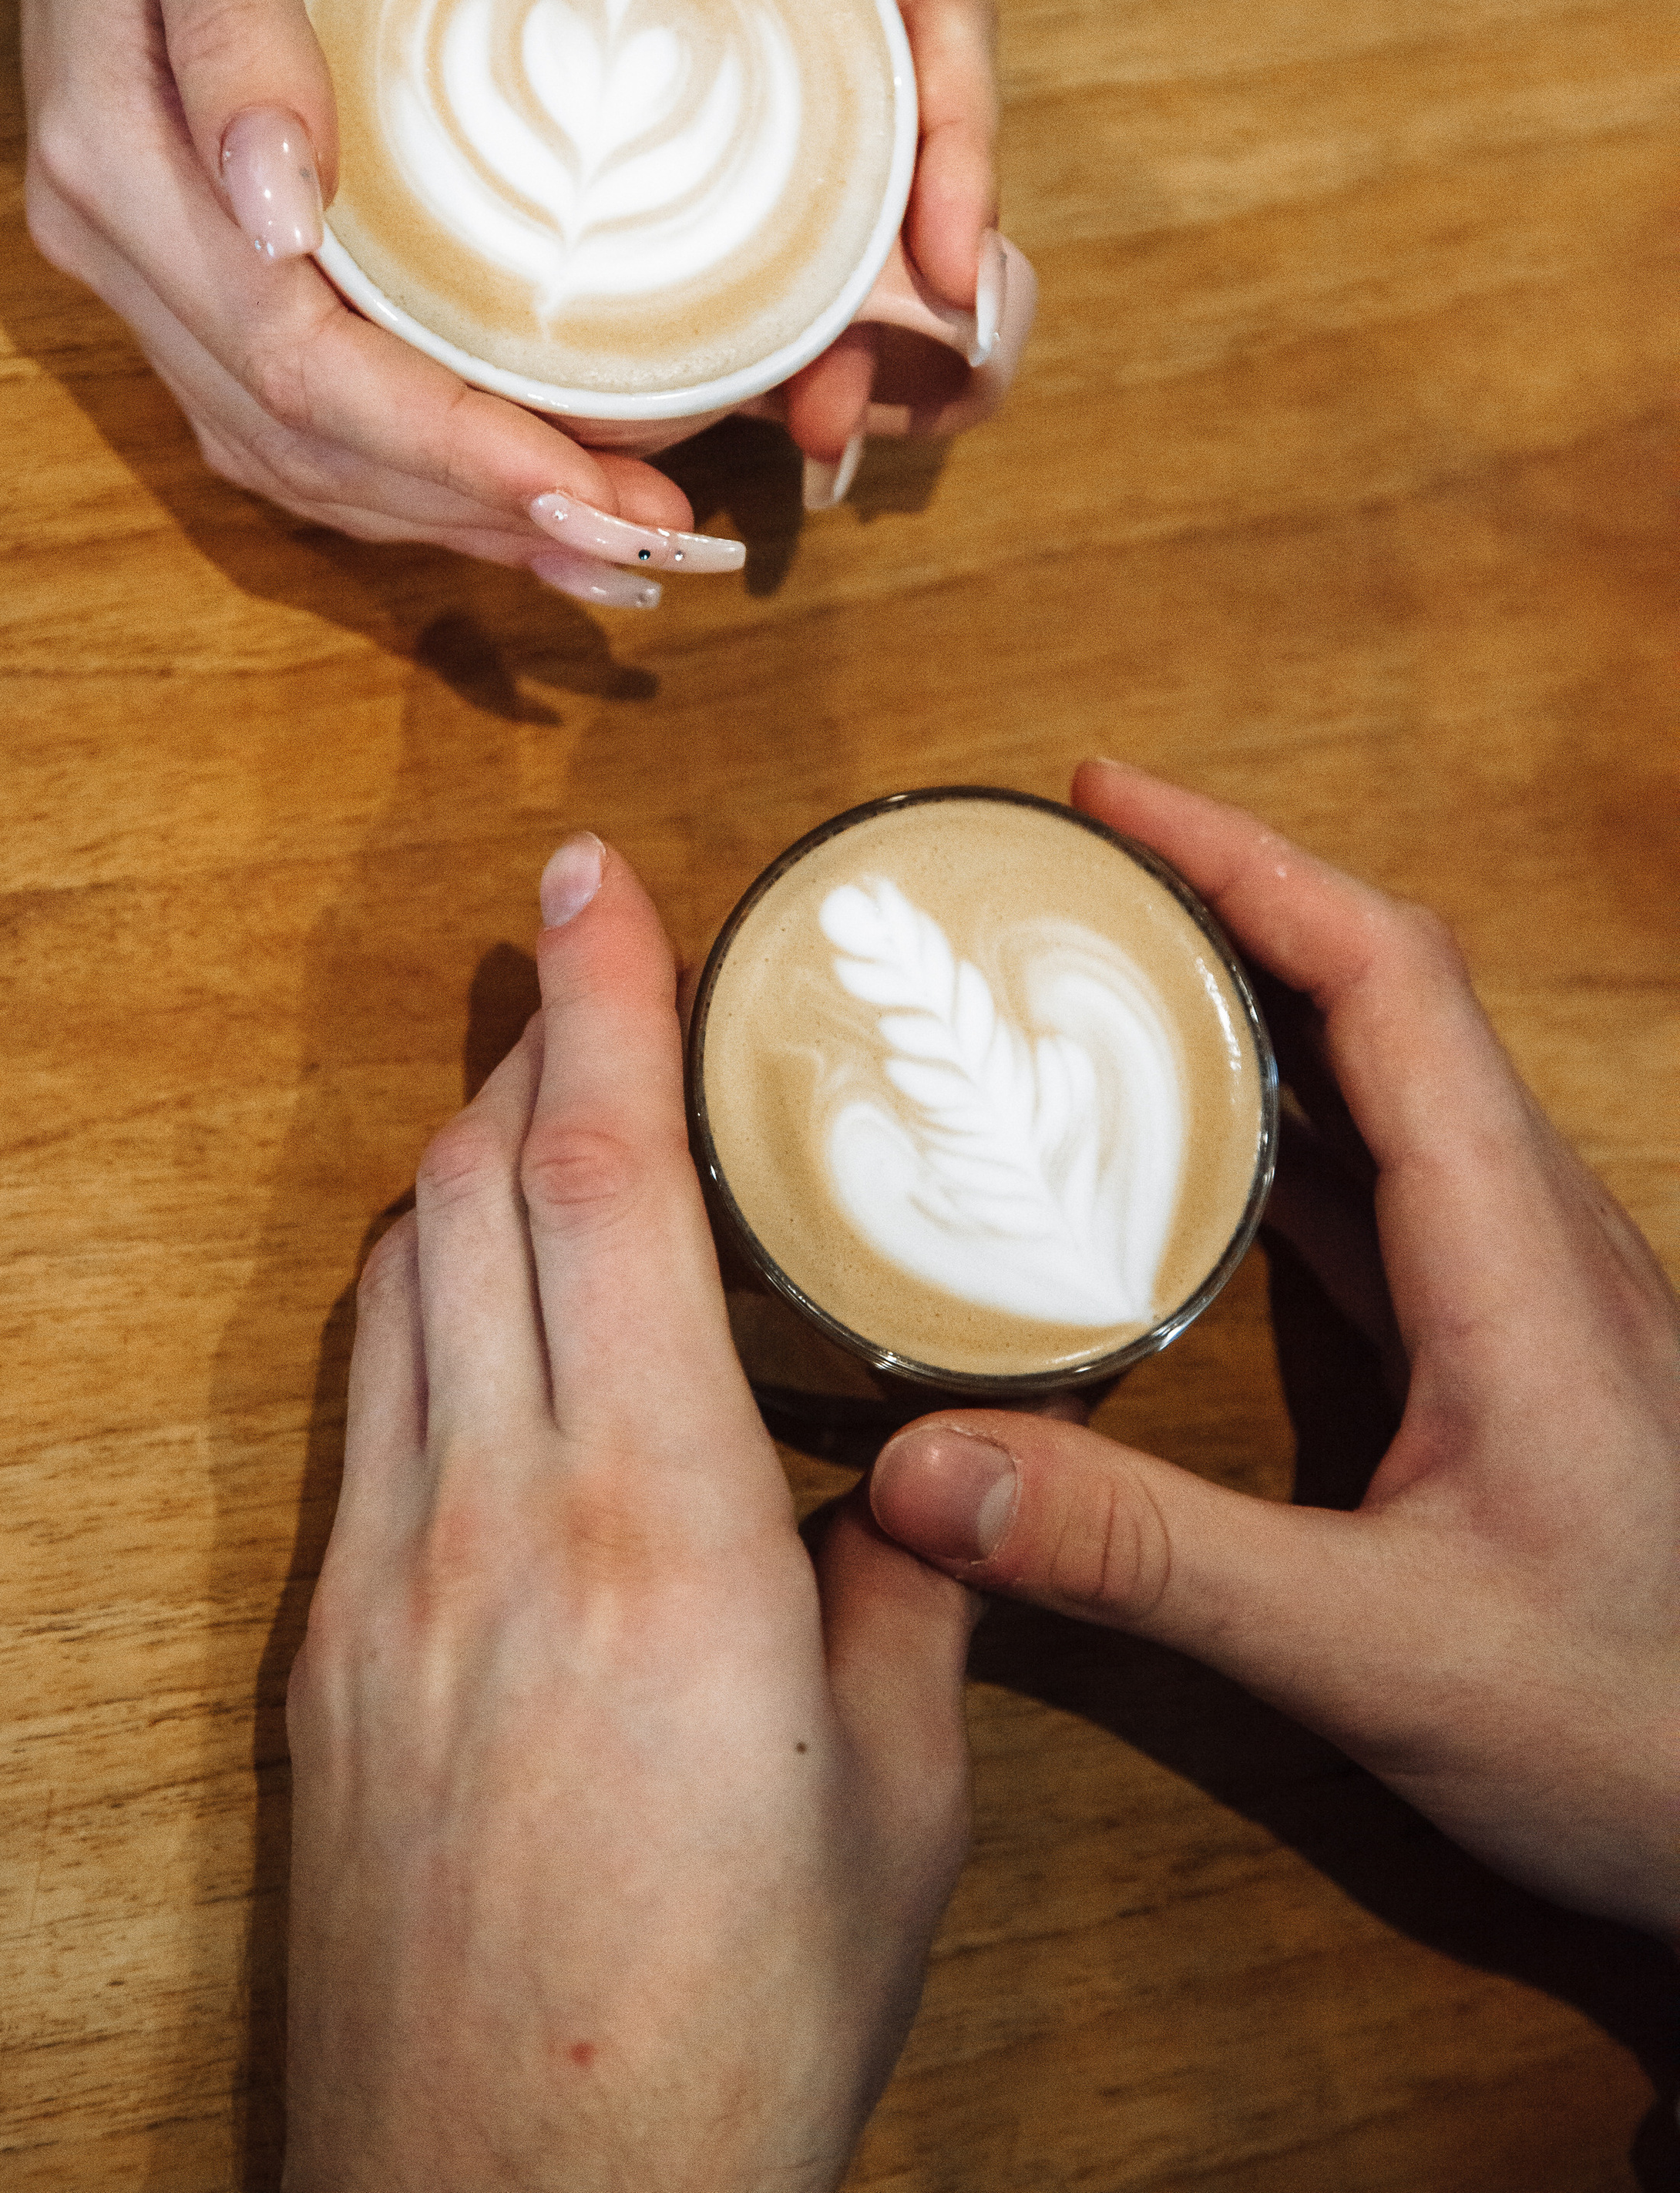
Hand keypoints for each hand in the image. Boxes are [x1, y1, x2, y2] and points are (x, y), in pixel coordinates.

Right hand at [5, 0, 742, 602]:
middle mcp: (118, 244)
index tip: (598, 494)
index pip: (296, 367)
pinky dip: (411, 477)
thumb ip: (242, 30)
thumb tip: (284, 212)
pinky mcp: (197, 263)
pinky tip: (520, 491)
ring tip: (613, 551)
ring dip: (454, 521)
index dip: (451, 450)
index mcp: (117, 164)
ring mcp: (147, 267)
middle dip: (479, 514)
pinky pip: (295, 420)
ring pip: (296, 459)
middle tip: (650, 553)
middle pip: (302, 446)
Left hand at [186, 0, 1011, 475]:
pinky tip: (592, 398)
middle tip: (838, 425)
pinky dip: (625, 319)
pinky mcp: (523, 72)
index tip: (960, 288)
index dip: (962, 162)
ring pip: (740, 215)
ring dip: (763, 346)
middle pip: (853, 166)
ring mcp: (626, 36)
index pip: (924, 42)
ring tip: (746, 444)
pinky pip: (604, 212)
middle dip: (874, 311)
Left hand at [285, 836, 973, 2190]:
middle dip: (523, 1052)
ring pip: (394, 1287)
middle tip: (588, 971)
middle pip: (466, 1199)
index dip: (597, 1009)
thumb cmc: (733, 2027)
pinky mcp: (320, 1657)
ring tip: (538, 1119)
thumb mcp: (897, 1811)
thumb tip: (918, 1487)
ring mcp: (380, 1584)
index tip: (595, 878)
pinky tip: (483, 1327)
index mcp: (660, 1534)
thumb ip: (909, 1604)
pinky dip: (420, 1305)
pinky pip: (365, 1411)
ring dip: (458, 1167)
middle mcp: (491, 1522)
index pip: (597, 1193)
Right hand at [868, 761, 1679, 1942]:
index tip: (1107, 799)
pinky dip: (1282, 1128)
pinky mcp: (1519, 1348)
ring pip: (1392, 1079)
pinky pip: (1389, 1183)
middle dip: (1225, 896)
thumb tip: (923, 1468)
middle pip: (1383, 990)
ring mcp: (1535, 1287)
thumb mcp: (1379, 1655)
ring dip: (1255, 1002)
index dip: (1245, 860)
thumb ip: (1145, 1559)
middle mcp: (1536, 1235)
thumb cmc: (1645, 1731)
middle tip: (1064, 869)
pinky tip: (1191, 1166)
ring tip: (1105, 975)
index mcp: (1516, 1254)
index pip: (1384, 977)